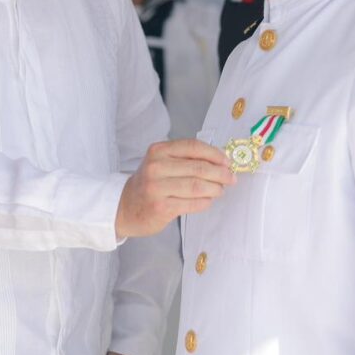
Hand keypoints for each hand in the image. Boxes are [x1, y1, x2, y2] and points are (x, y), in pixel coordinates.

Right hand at [115, 139, 234, 238]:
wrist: (124, 206)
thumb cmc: (149, 183)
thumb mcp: (161, 163)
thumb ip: (185, 159)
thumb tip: (219, 161)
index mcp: (158, 150)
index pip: (193, 147)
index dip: (214, 154)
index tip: (227, 161)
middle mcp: (156, 167)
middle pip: (198, 168)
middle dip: (220, 173)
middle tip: (230, 178)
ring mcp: (157, 188)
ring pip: (197, 186)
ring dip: (215, 188)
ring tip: (220, 190)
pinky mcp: (161, 207)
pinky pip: (192, 203)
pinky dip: (205, 202)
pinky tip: (208, 200)